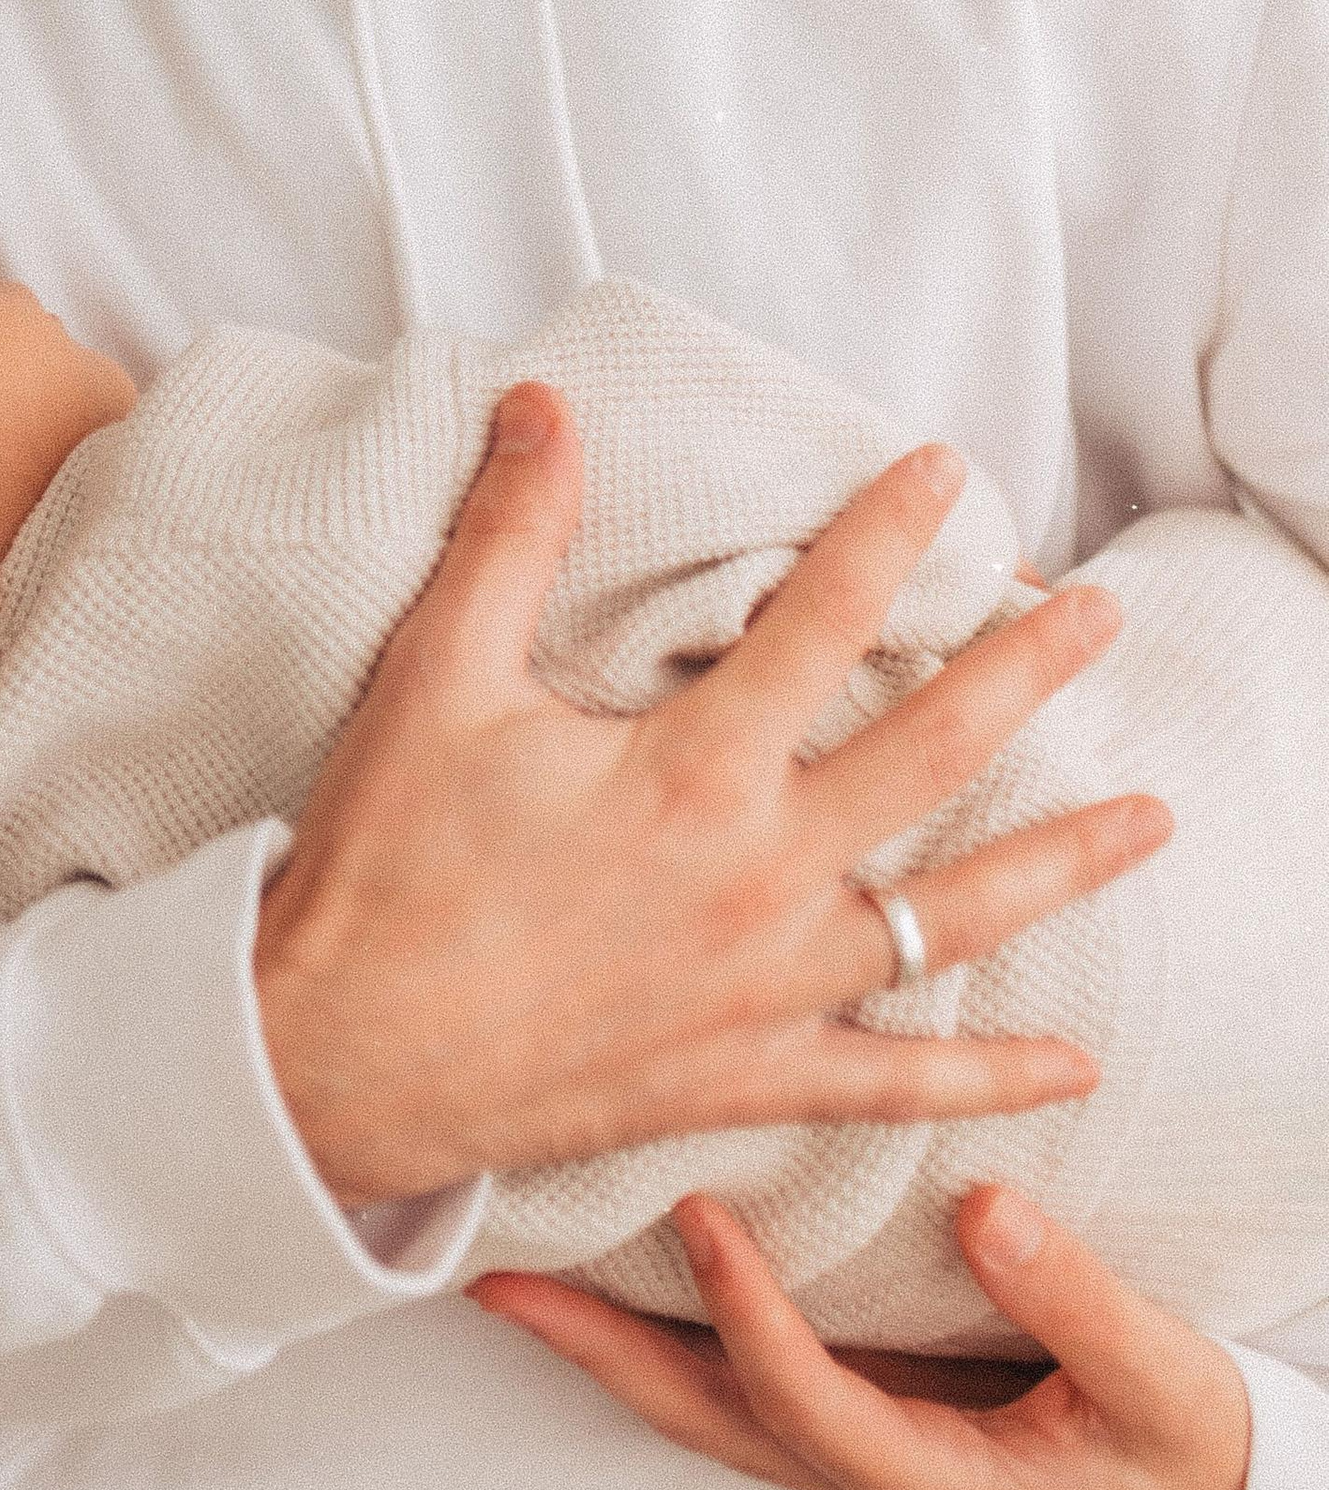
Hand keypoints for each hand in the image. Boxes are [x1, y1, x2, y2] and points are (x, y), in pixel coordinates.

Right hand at [252, 385, 1170, 1204]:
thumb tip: (546, 407)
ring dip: (1060, 861)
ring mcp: (765, 986)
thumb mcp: (436, 678)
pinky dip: (987, 1081)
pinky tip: (1069, 1066)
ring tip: (1154, 821)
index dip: (890, 535)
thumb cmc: (384, 866)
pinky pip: (893, 1081)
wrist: (335, 1058)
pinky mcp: (744, 1075)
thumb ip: (507, 537)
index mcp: (692, 770)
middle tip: (1102, 618)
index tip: (947, 471)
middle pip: (931, 754)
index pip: (824, 622)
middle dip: (1028, 675)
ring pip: (951, 915)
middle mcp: (757, 876)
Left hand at [473, 1185, 1250, 1489]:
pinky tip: (597, 1269)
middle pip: (700, 1413)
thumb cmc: (1174, 1442)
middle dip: (594, 1350)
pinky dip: (646, 1324)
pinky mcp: (842, 1403)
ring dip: (597, 1338)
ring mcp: (840, 1442)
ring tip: (504, 1271)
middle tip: (497, 1281)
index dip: (746, 1314)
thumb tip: (987, 1209)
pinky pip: (719, 1373)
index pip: (804, 1401)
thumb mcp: (1159, 1385)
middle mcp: (861, 1471)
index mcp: (932, 1480)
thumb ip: (1078, 1303)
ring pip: (691, 1399)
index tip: (698, 1217)